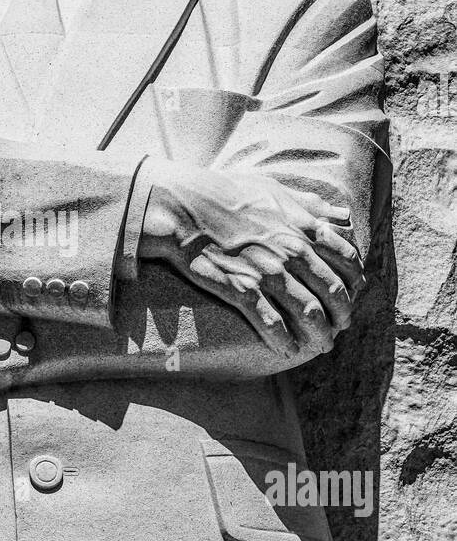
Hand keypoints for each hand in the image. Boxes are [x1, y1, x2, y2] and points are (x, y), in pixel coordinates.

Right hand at [140, 164, 364, 357]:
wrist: (184, 206)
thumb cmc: (227, 193)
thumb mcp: (276, 188)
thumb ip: (311, 205)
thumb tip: (342, 214)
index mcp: (303, 228)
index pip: (347, 261)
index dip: (354, 282)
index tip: (353, 294)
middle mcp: (293, 252)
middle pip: (334, 292)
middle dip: (343, 314)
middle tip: (341, 326)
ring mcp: (268, 273)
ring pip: (309, 312)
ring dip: (320, 334)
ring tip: (323, 346)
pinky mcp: (242, 290)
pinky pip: (272, 323)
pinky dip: (284, 341)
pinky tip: (288, 351)